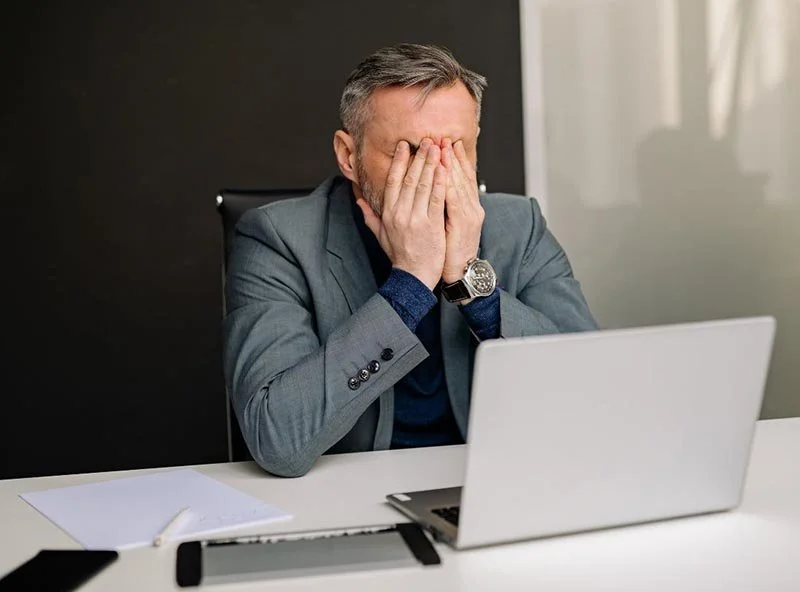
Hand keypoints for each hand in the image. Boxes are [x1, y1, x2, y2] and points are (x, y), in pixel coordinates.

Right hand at [357, 139, 446, 290]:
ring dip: (431, 164)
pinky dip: (441, 182)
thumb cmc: (400, 256)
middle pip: (410, 179)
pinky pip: (437, 199)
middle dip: (418, 157)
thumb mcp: (381, 235)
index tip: (405, 146)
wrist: (413, 276)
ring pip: (423, 185)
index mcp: (388, 213)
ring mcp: (416, 219)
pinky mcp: (431, 225)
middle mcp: (400, 213)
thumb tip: (358, 200)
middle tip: (426, 140)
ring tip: (437, 147)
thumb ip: (370, 216)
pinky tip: (445, 169)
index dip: (399, 161)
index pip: (393, 181)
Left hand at [441, 139, 483, 283]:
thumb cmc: (449, 250)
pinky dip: (449, 185)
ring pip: (459, 184)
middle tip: (443, 137)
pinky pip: (455, 201)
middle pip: (462, 176)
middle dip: (451, 156)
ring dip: (451, 164)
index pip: (461, 177)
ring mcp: (469, 214)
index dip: (455, 159)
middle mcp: (472, 207)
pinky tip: (443, 173)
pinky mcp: (463, 223)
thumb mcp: (447, 225)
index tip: (447, 143)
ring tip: (442, 147)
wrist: (460, 271)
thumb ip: (441, 206)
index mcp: (467, 207)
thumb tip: (432, 191)